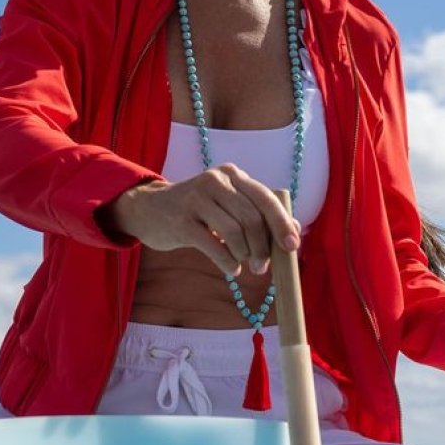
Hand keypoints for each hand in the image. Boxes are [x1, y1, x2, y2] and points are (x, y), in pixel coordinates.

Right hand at [102, 166, 300, 275]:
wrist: (149, 209)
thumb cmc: (197, 211)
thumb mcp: (226, 204)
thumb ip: (257, 213)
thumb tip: (295, 231)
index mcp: (231, 175)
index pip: (265, 198)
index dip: (282, 223)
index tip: (292, 246)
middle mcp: (215, 180)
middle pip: (251, 217)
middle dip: (262, 247)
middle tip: (263, 266)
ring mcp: (196, 199)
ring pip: (234, 232)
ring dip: (245, 255)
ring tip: (245, 265)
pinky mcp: (181, 221)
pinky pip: (214, 245)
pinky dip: (227, 262)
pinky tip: (231, 269)